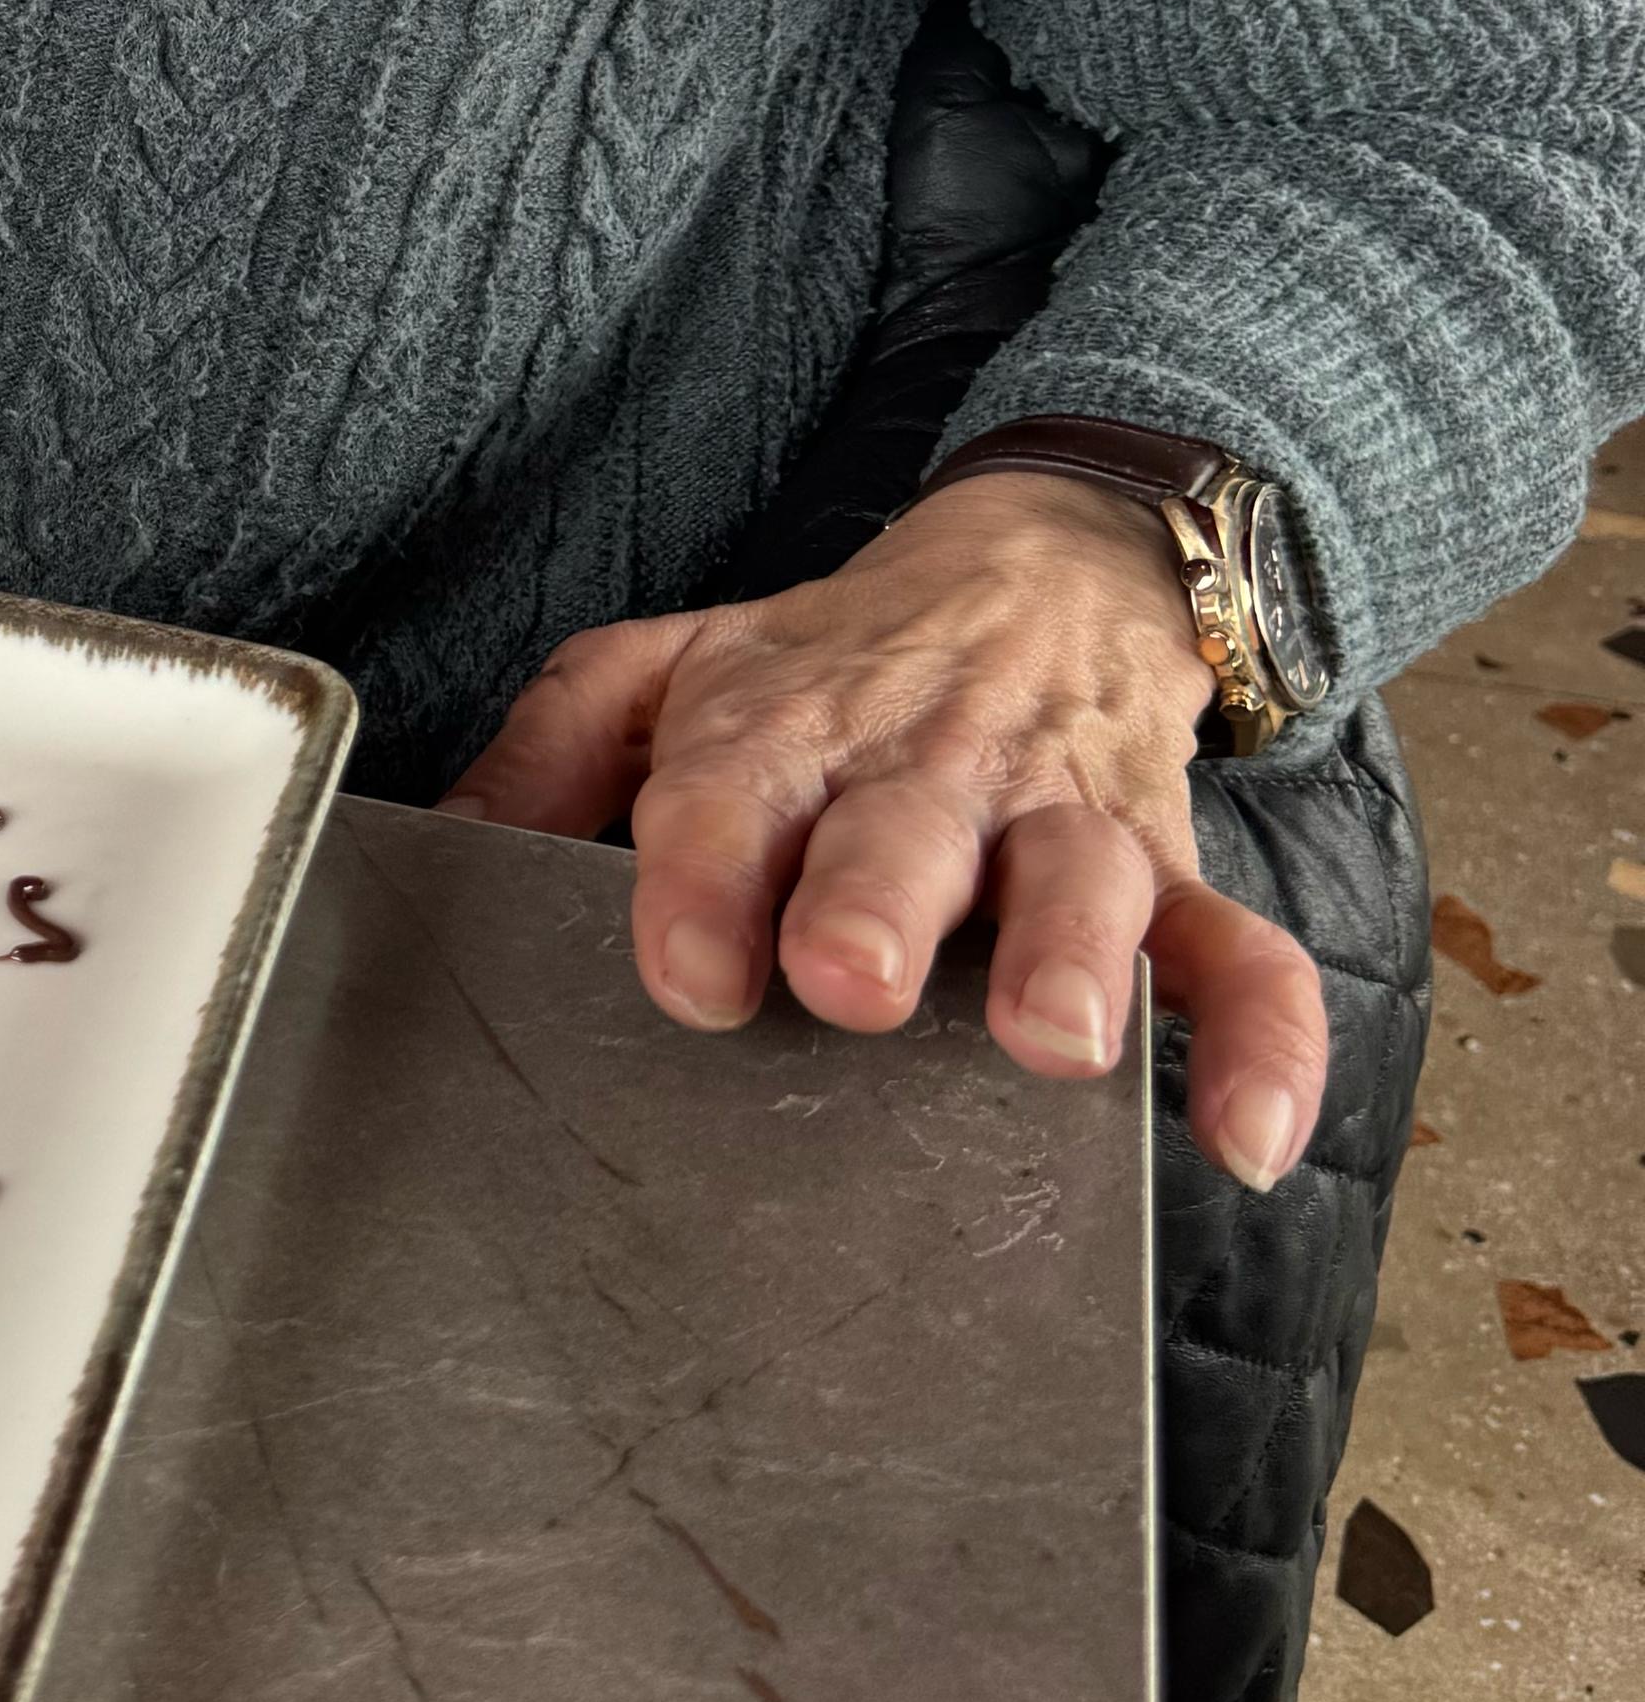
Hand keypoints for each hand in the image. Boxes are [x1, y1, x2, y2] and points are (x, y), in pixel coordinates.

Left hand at [437, 472, 1329, 1187]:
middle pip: (904, 830)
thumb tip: (439, 851)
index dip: (706, 873)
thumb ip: (549, 754)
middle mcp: (926, 770)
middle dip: (877, 902)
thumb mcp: (668, 668)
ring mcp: (1060, 819)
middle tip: (849, 980)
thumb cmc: (829, 660)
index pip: (731, 787)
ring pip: (1082, 879)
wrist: (1042, 565)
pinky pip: (1239, 952)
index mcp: (786, 726)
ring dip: (1069, 955)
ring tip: (1053, 1041)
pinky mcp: (1171, 867)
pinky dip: (1262, 1038)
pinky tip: (1244, 1136)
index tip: (692, 968)